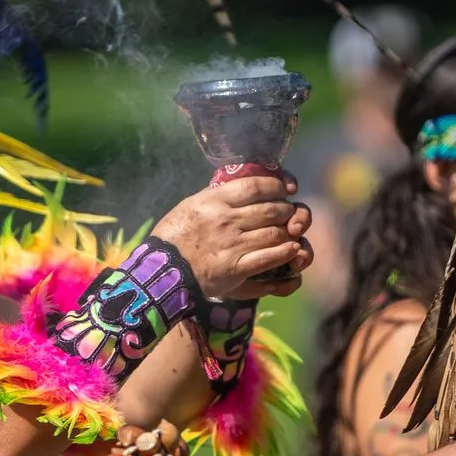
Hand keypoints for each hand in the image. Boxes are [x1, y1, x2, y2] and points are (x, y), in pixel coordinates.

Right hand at [151, 179, 304, 298]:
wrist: (162, 270)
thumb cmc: (175, 235)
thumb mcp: (191, 205)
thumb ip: (218, 195)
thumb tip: (244, 186)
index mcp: (214, 200)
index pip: (256, 186)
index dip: (278, 185)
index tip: (286, 188)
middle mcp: (225, 220)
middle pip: (271, 209)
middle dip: (287, 210)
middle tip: (290, 212)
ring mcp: (232, 245)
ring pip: (275, 233)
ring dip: (289, 231)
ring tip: (292, 231)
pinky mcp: (236, 268)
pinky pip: (269, 257)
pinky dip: (286, 252)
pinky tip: (292, 249)